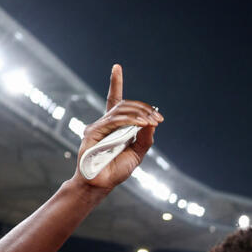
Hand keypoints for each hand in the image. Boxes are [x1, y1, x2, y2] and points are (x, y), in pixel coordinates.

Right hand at [73, 64, 162, 191]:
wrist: (101, 184)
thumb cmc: (116, 170)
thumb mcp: (138, 153)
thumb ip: (146, 138)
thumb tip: (154, 123)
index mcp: (114, 126)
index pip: (115, 100)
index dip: (115, 83)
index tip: (116, 67)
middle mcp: (104, 123)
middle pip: (124, 106)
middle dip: (144, 108)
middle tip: (158, 118)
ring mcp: (97, 127)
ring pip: (120, 111)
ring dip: (140, 114)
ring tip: (153, 122)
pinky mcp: (93, 132)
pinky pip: (114, 121)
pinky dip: (131, 121)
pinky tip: (144, 125)